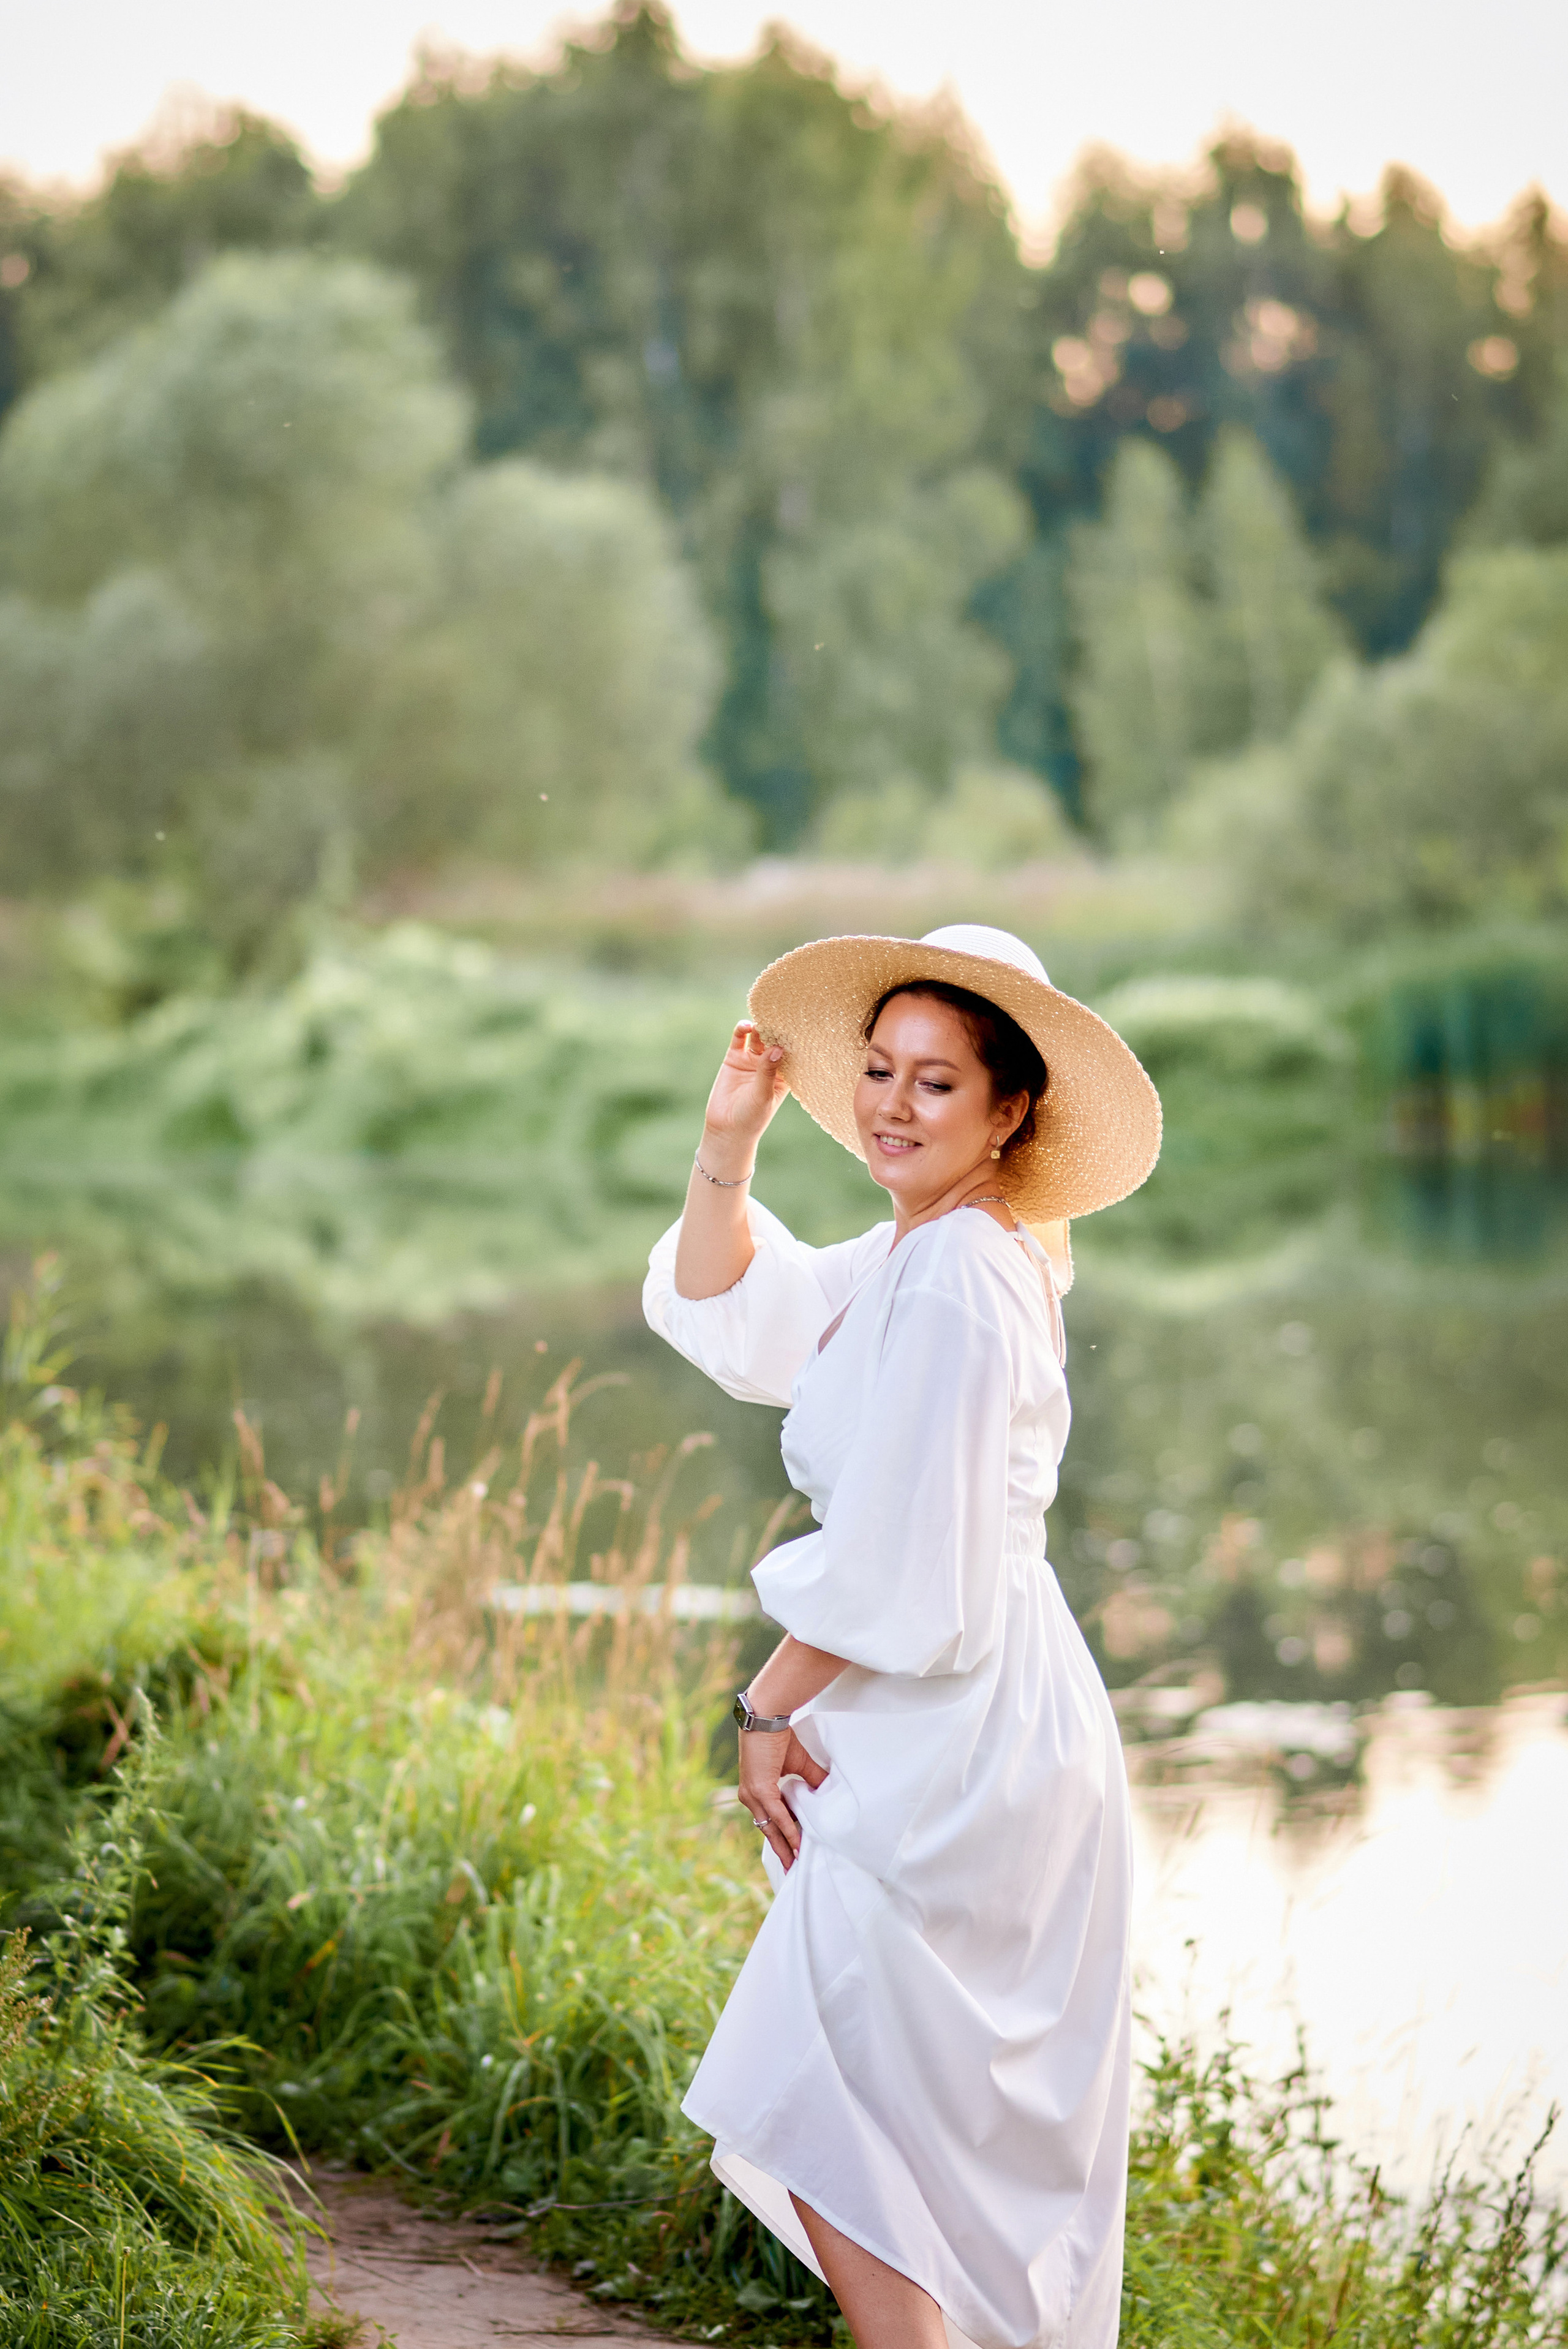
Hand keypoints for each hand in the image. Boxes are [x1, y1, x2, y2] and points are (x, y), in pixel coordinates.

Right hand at [701, 1021, 787, 1172]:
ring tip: (762, 1022)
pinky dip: (742, 1030)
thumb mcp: (763, 1095)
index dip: (795, 1040)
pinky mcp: (734, 1057)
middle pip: (775, 1041)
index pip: (792, 1053)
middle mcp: (769, 1064)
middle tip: (782, 1015)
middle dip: (778, 1029)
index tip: (801, 1026)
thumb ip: (767, 1071)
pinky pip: (740, 1039)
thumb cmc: (752, 1117)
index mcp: (784, 1075)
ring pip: (759, 1037)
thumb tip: (778, 1048)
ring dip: (761, 1028)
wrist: (727, 1129)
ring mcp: (752, 1059)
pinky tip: (746, 1025)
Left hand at [738, 1728, 827, 1873]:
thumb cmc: (778, 1737)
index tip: (791, 1852)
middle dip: (780, 1850)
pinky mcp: (759, 1789)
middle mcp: (749, 1796)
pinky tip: (796, 1842)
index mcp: (755, 1790)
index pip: (768, 1820)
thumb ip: (811, 1780)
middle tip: (791, 1868)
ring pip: (770, 1827)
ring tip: (795, 1862)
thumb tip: (827, 1792)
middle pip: (767, 1830)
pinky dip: (787, 1829)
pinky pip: (776, 1815)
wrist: (766, 1718)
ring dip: (784, 1845)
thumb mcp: (798, 1763)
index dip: (780, 1837)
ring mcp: (752, 1794)